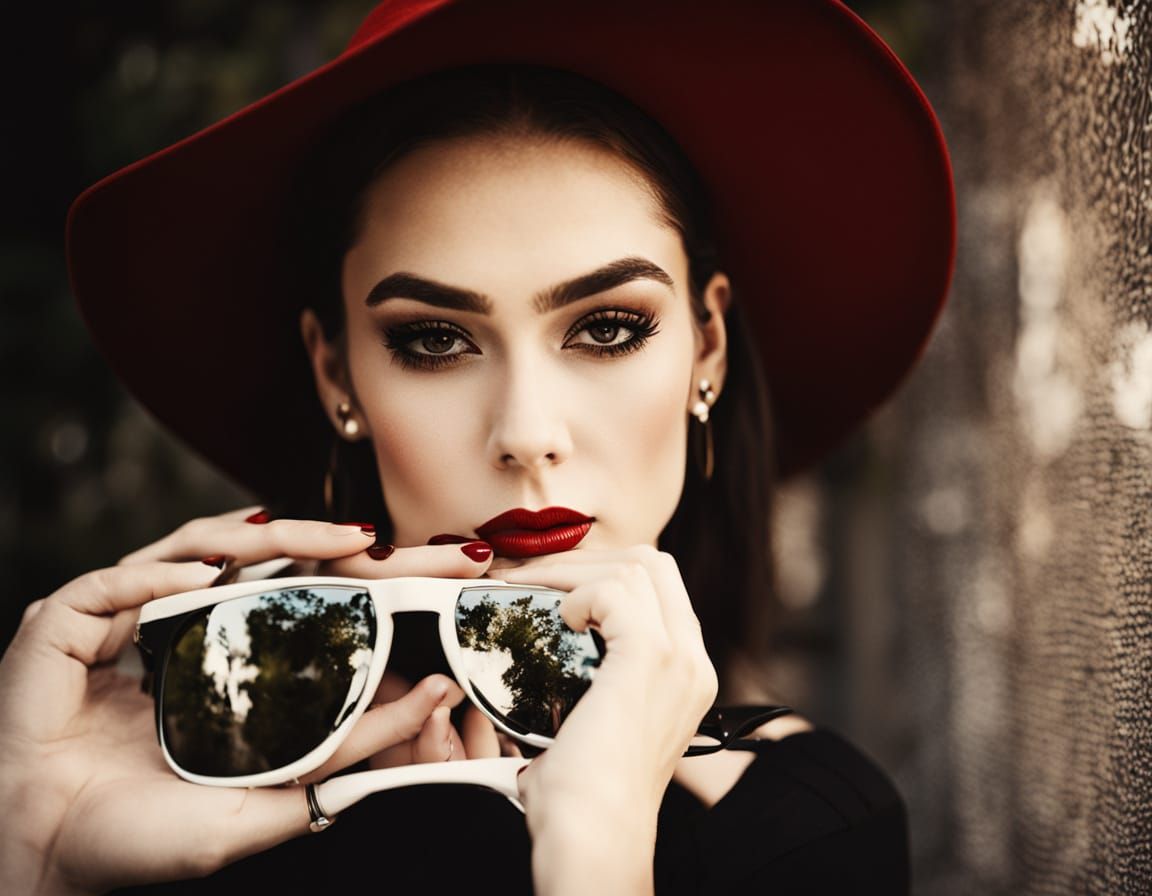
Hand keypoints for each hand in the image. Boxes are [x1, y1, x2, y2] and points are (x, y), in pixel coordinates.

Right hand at [0, 508, 497, 893]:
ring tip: (339, 539)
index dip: (372, 585)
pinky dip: (155, 577)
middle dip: (342, 545)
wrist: (45, 862)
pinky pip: (116, 582)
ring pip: (205, 549)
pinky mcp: (64, 621)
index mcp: (227, 659)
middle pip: (271, 564)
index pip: (308, 604)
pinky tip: (200, 578)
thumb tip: (429, 702)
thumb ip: (339, 756)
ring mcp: (124, 616)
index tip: (446, 575)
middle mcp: (180, 625)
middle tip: (410, 542)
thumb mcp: (264, 801)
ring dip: (273, 536)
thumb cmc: (144, 838)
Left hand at [494, 546, 718, 894]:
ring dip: (572, 569)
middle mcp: (693, 663)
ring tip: (527, 586)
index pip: (658, 588)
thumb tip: (542, 657)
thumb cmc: (582, 798)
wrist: (594, 838)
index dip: (601, 573)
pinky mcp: (650, 658)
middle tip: (531, 574)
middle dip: (586, 559)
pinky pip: (616, 588)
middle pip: (654, 564)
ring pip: (636, 564)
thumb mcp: (595, 727)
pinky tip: (558, 621)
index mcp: (686, 675)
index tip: (549, 582)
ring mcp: (679, 659)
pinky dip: (579, 593)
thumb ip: (588, 685)